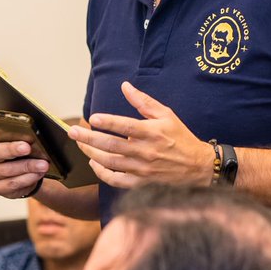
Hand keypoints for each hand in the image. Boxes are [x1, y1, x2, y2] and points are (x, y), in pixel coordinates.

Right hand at [0, 130, 50, 198]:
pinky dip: (25, 180)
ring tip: (43, 166)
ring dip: (27, 169)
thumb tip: (37, 138)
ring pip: (6, 171)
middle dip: (16, 153)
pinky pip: (9, 185)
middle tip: (34, 154)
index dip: (9, 142)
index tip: (26, 145)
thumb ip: (24, 137)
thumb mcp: (21, 140)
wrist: (22, 169)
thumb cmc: (20, 151)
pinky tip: (36, 175)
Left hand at [68, 82, 213, 189]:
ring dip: (91, 154)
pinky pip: (117, 180)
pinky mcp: (141, 183)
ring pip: (110, 162)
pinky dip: (103, 173)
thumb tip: (125, 86)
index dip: (108, 122)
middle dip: (89, 139)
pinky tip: (94, 164)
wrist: (197, 167)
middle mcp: (146, 151)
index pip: (126, 126)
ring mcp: (142, 169)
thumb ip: (143, 101)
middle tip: (73, 132)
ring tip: (80, 145)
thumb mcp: (166, 115)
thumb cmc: (180, 138)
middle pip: (111, 145)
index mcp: (152, 132)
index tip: (93, 118)